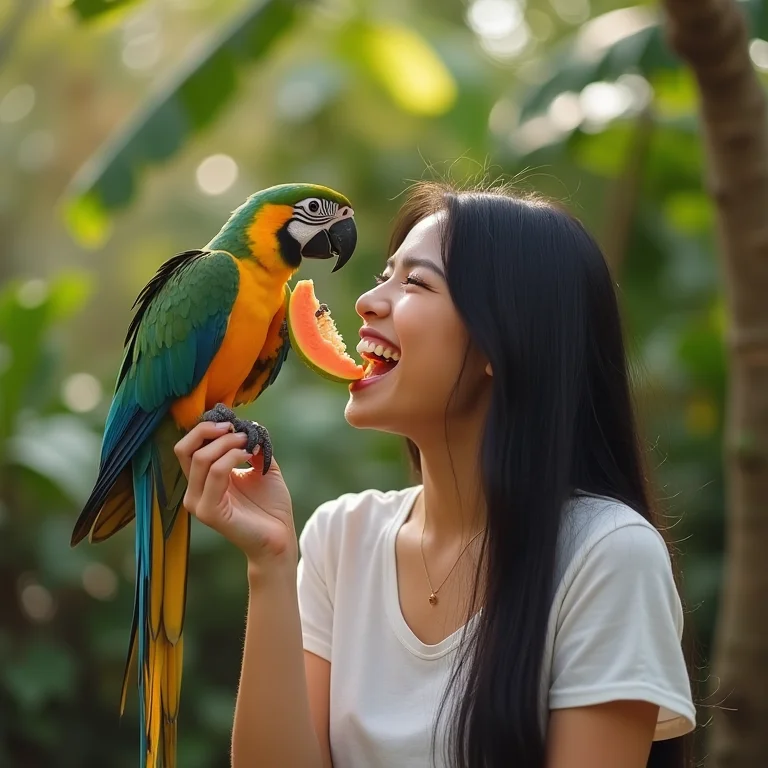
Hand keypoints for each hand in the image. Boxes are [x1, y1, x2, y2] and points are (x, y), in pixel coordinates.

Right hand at [174, 421, 296, 571]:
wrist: (280, 536)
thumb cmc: (271, 505)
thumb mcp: (262, 467)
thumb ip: (251, 447)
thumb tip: (247, 426)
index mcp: (203, 480)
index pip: (187, 447)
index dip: (204, 429)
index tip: (231, 423)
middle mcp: (195, 491)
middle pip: (184, 449)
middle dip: (209, 431)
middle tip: (235, 429)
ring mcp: (199, 503)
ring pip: (201, 458)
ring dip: (228, 443)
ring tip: (249, 444)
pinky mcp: (209, 512)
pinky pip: (216, 473)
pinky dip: (232, 457)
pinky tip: (249, 456)